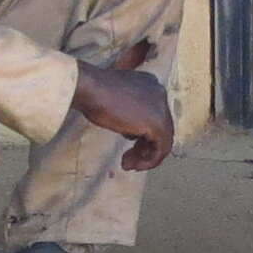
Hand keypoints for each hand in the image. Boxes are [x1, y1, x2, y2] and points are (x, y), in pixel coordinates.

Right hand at [73, 42, 177, 171]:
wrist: (90, 89)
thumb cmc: (93, 93)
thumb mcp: (115, 102)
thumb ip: (128, 115)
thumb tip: (132, 133)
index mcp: (151, 86)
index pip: (154, 116)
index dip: (142, 136)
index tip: (128, 147)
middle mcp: (160, 94)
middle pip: (160, 129)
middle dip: (144, 148)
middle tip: (128, 161)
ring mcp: (160, 108)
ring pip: (163, 139)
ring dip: (146, 157)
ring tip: (129, 166)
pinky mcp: (157, 123)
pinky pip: (161, 148)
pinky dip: (150, 161)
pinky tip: (136, 166)